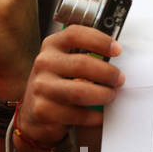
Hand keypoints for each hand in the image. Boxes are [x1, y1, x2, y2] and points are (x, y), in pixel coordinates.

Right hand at [17, 25, 123, 146]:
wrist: (33, 111)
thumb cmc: (56, 83)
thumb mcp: (64, 61)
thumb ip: (85, 54)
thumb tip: (116, 54)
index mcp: (51, 46)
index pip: (75, 35)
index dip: (100, 41)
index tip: (117, 50)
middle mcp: (44, 63)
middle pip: (82, 64)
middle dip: (108, 73)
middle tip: (118, 80)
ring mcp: (41, 87)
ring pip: (81, 92)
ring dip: (103, 95)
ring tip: (110, 96)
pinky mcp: (43, 110)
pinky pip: (78, 115)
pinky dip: (95, 117)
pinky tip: (99, 115)